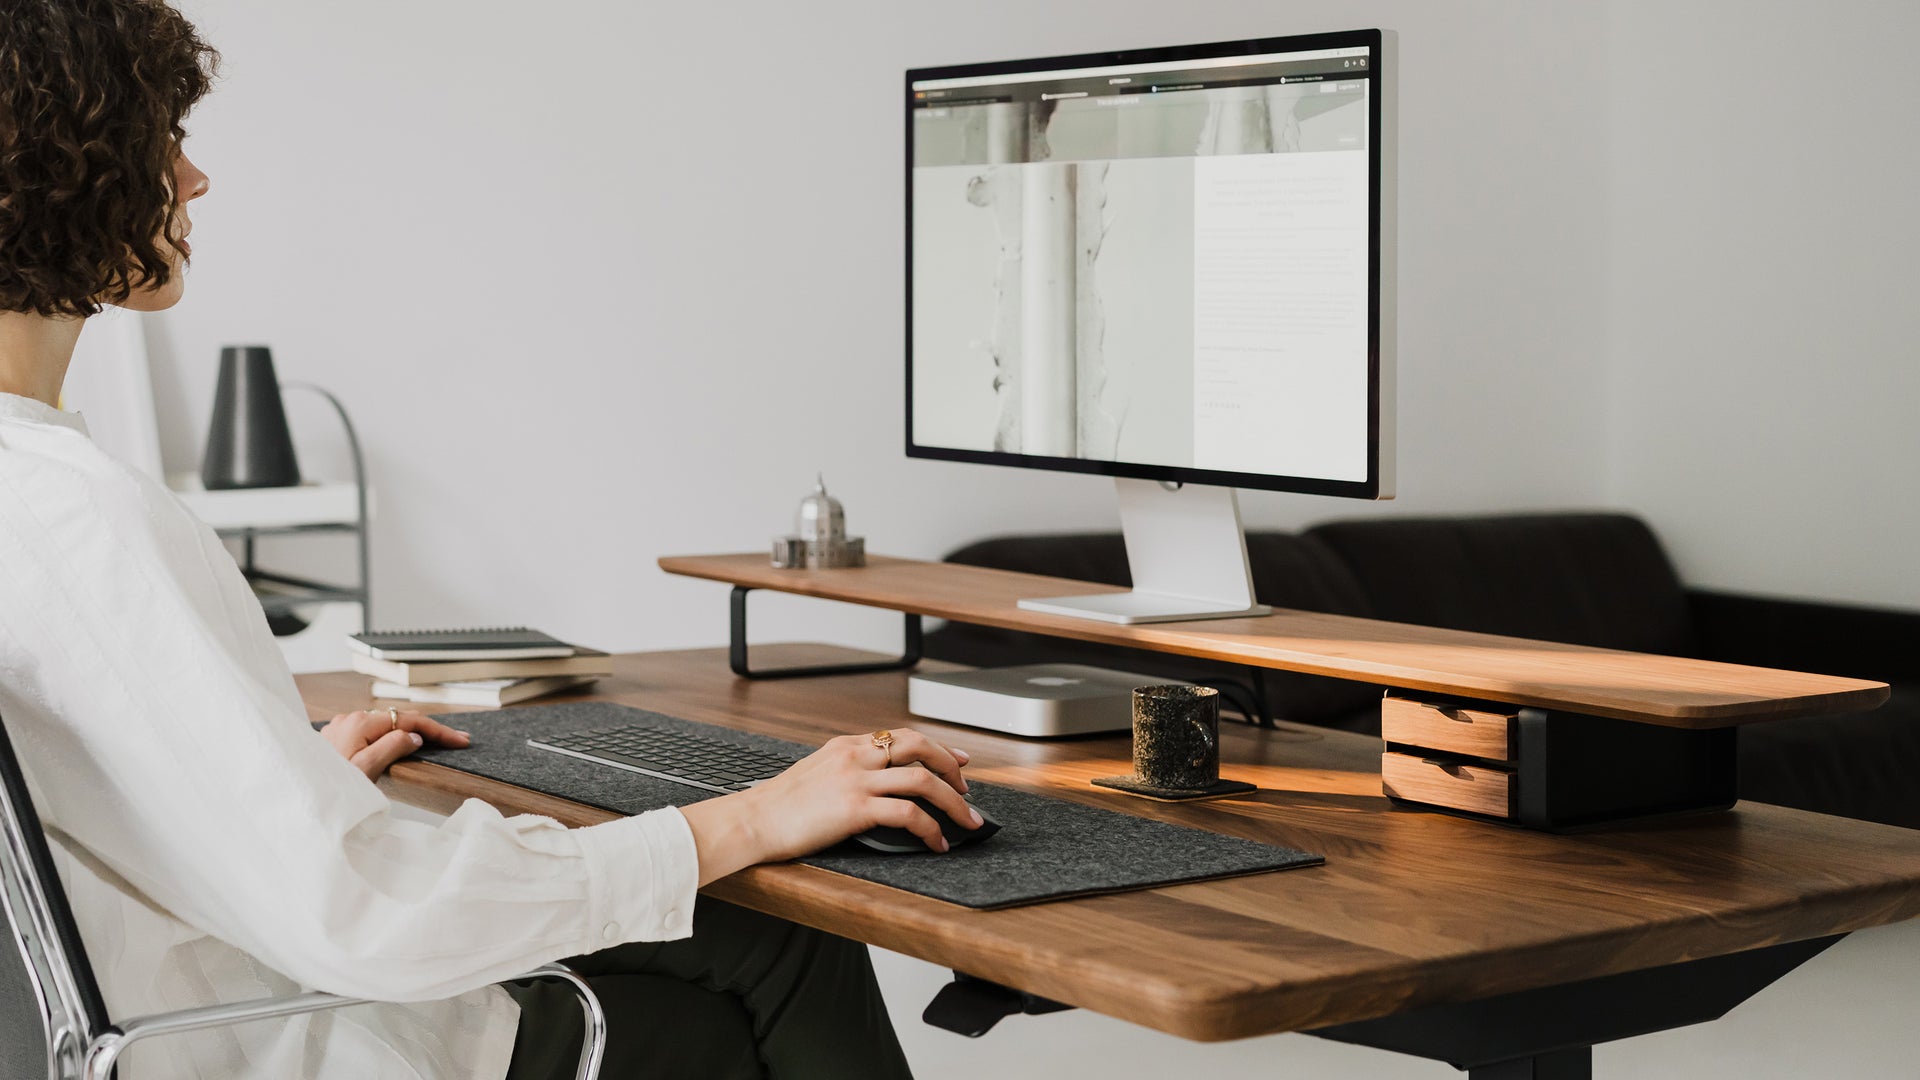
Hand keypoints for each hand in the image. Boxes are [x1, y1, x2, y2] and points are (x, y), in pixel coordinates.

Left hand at [318, 708, 471, 780]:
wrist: (296, 795)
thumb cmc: (328, 786)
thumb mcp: (367, 768)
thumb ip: (393, 747)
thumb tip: (415, 736)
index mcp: (361, 722)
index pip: (409, 720)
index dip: (438, 730)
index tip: (460, 740)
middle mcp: (350, 719)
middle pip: (398, 720)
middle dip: (427, 729)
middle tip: (455, 740)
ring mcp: (341, 728)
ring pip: (383, 726)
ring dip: (409, 732)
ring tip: (433, 742)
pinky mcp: (336, 739)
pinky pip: (370, 733)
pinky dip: (389, 737)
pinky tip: (399, 744)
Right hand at [679, 727, 975, 883]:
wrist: (751, 820)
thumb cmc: (779, 806)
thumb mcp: (816, 772)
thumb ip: (847, 770)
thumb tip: (877, 783)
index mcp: (846, 745)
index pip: (902, 736)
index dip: (937, 748)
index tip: (958, 761)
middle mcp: (855, 756)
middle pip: (920, 746)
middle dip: (952, 766)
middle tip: (967, 789)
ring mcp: (856, 780)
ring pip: (922, 779)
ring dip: (953, 801)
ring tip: (967, 820)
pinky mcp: (855, 808)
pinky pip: (909, 814)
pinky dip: (931, 829)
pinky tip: (938, 842)